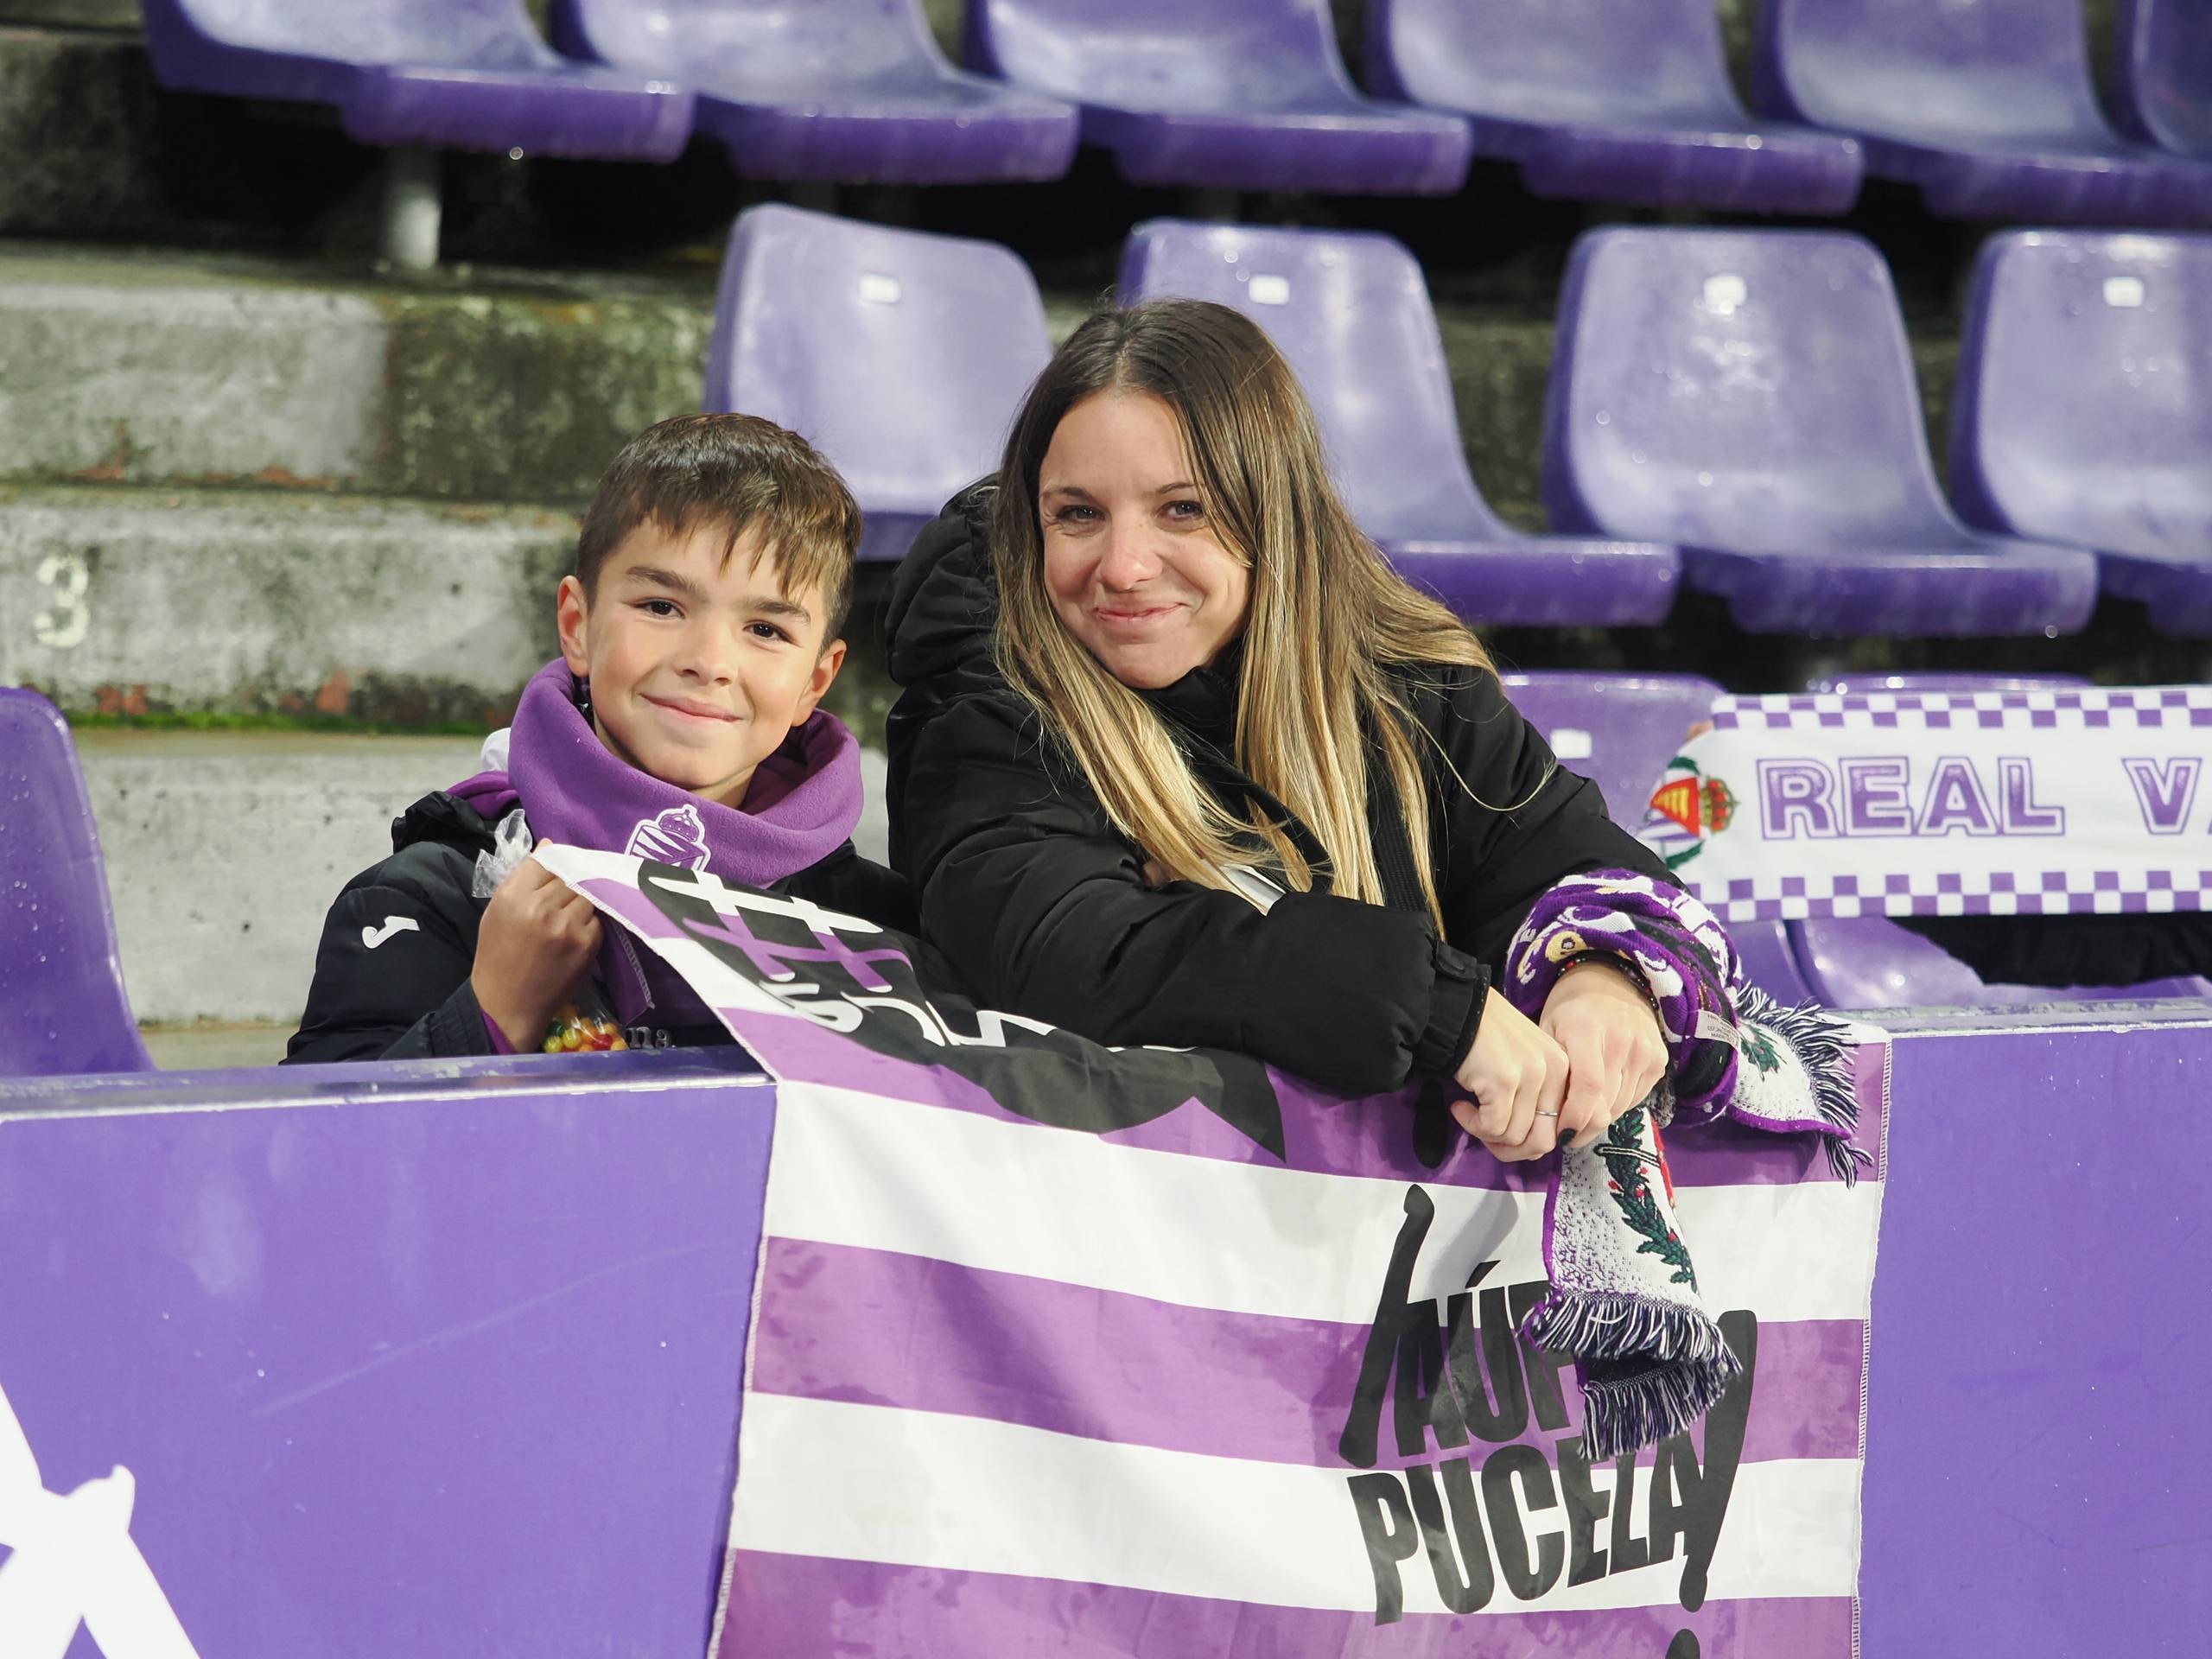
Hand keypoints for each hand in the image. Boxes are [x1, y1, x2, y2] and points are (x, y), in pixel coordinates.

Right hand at [470, 857, 602, 1050]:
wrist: (507, 1004)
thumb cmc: (496, 955)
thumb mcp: (496, 911)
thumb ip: (522, 877)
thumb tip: (550, 845)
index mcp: (514, 896)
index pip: (546, 860)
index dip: (554, 864)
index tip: (557, 872)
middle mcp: (542, 907)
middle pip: (571, 874)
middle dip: (570, 881)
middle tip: (564, 897)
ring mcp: (568, 925)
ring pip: (588, 893)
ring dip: (583, 899)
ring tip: (570, 914)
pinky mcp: (588, 943)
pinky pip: (597, 917)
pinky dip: (590, 920)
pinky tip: (575, 931)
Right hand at [1449, 989, 1583, 1162]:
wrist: (1457, 1010)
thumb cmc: (1488, 1039)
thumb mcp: (1527, 1065)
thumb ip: (1539, 1098)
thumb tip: (1533, 1147)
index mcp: (1567, 1069)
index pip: (1563, 1128)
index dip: (1534, 1144)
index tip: (1509, 1137)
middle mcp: (1555, 1071)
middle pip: (1543, 1141)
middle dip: (1512, 1149)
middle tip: (1487, 1136)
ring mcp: (1531, 1076)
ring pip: (1515, 1137)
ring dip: (1487, 1135)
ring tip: (1470, 1114)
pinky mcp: (1503, 1081)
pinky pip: (1491, 1127)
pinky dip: (1472, 1125)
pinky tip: (1460, 1108)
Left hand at [1539, 961, 1668, 1148]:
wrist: (1612, 981)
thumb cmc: (1571, 1011)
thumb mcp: (1549, 1031)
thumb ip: (1552, 1071)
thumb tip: (1551, 1121)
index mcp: (1587, 1029)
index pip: (1588, 1086)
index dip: (1576, 1118)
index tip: (1562, 1135)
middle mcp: (1622, 1039)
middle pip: (1606, 1102)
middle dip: (1584, 1127)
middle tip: (1567, 1135)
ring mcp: (1646, 1050)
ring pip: (1621, 1106)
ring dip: (1600, 1118)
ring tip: (1583, 1115)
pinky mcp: (1660, 1060)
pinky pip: (1636, 1098)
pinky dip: (1617, 1106)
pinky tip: (1603, 1097)